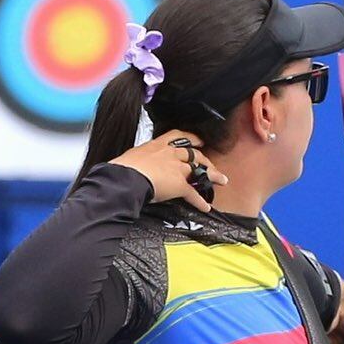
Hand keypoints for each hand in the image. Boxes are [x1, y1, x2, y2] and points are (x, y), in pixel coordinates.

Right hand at [112, 130, 228, 212]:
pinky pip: (192, 194)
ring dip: (212, 176)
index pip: (177, 136)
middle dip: (205, 159)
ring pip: (199, 170)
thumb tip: (132, 166)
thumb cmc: (122, 169)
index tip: (198, 140)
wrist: (125, 179)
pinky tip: (205, 207)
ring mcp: (176, 168)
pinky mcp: (179, 184)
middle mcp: (169, 154)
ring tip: (221, 181)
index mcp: (156, 146)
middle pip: (193, 154)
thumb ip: (138, 161)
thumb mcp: (131, 158)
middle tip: (212, 164)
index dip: (190, 138)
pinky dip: (200, 201)